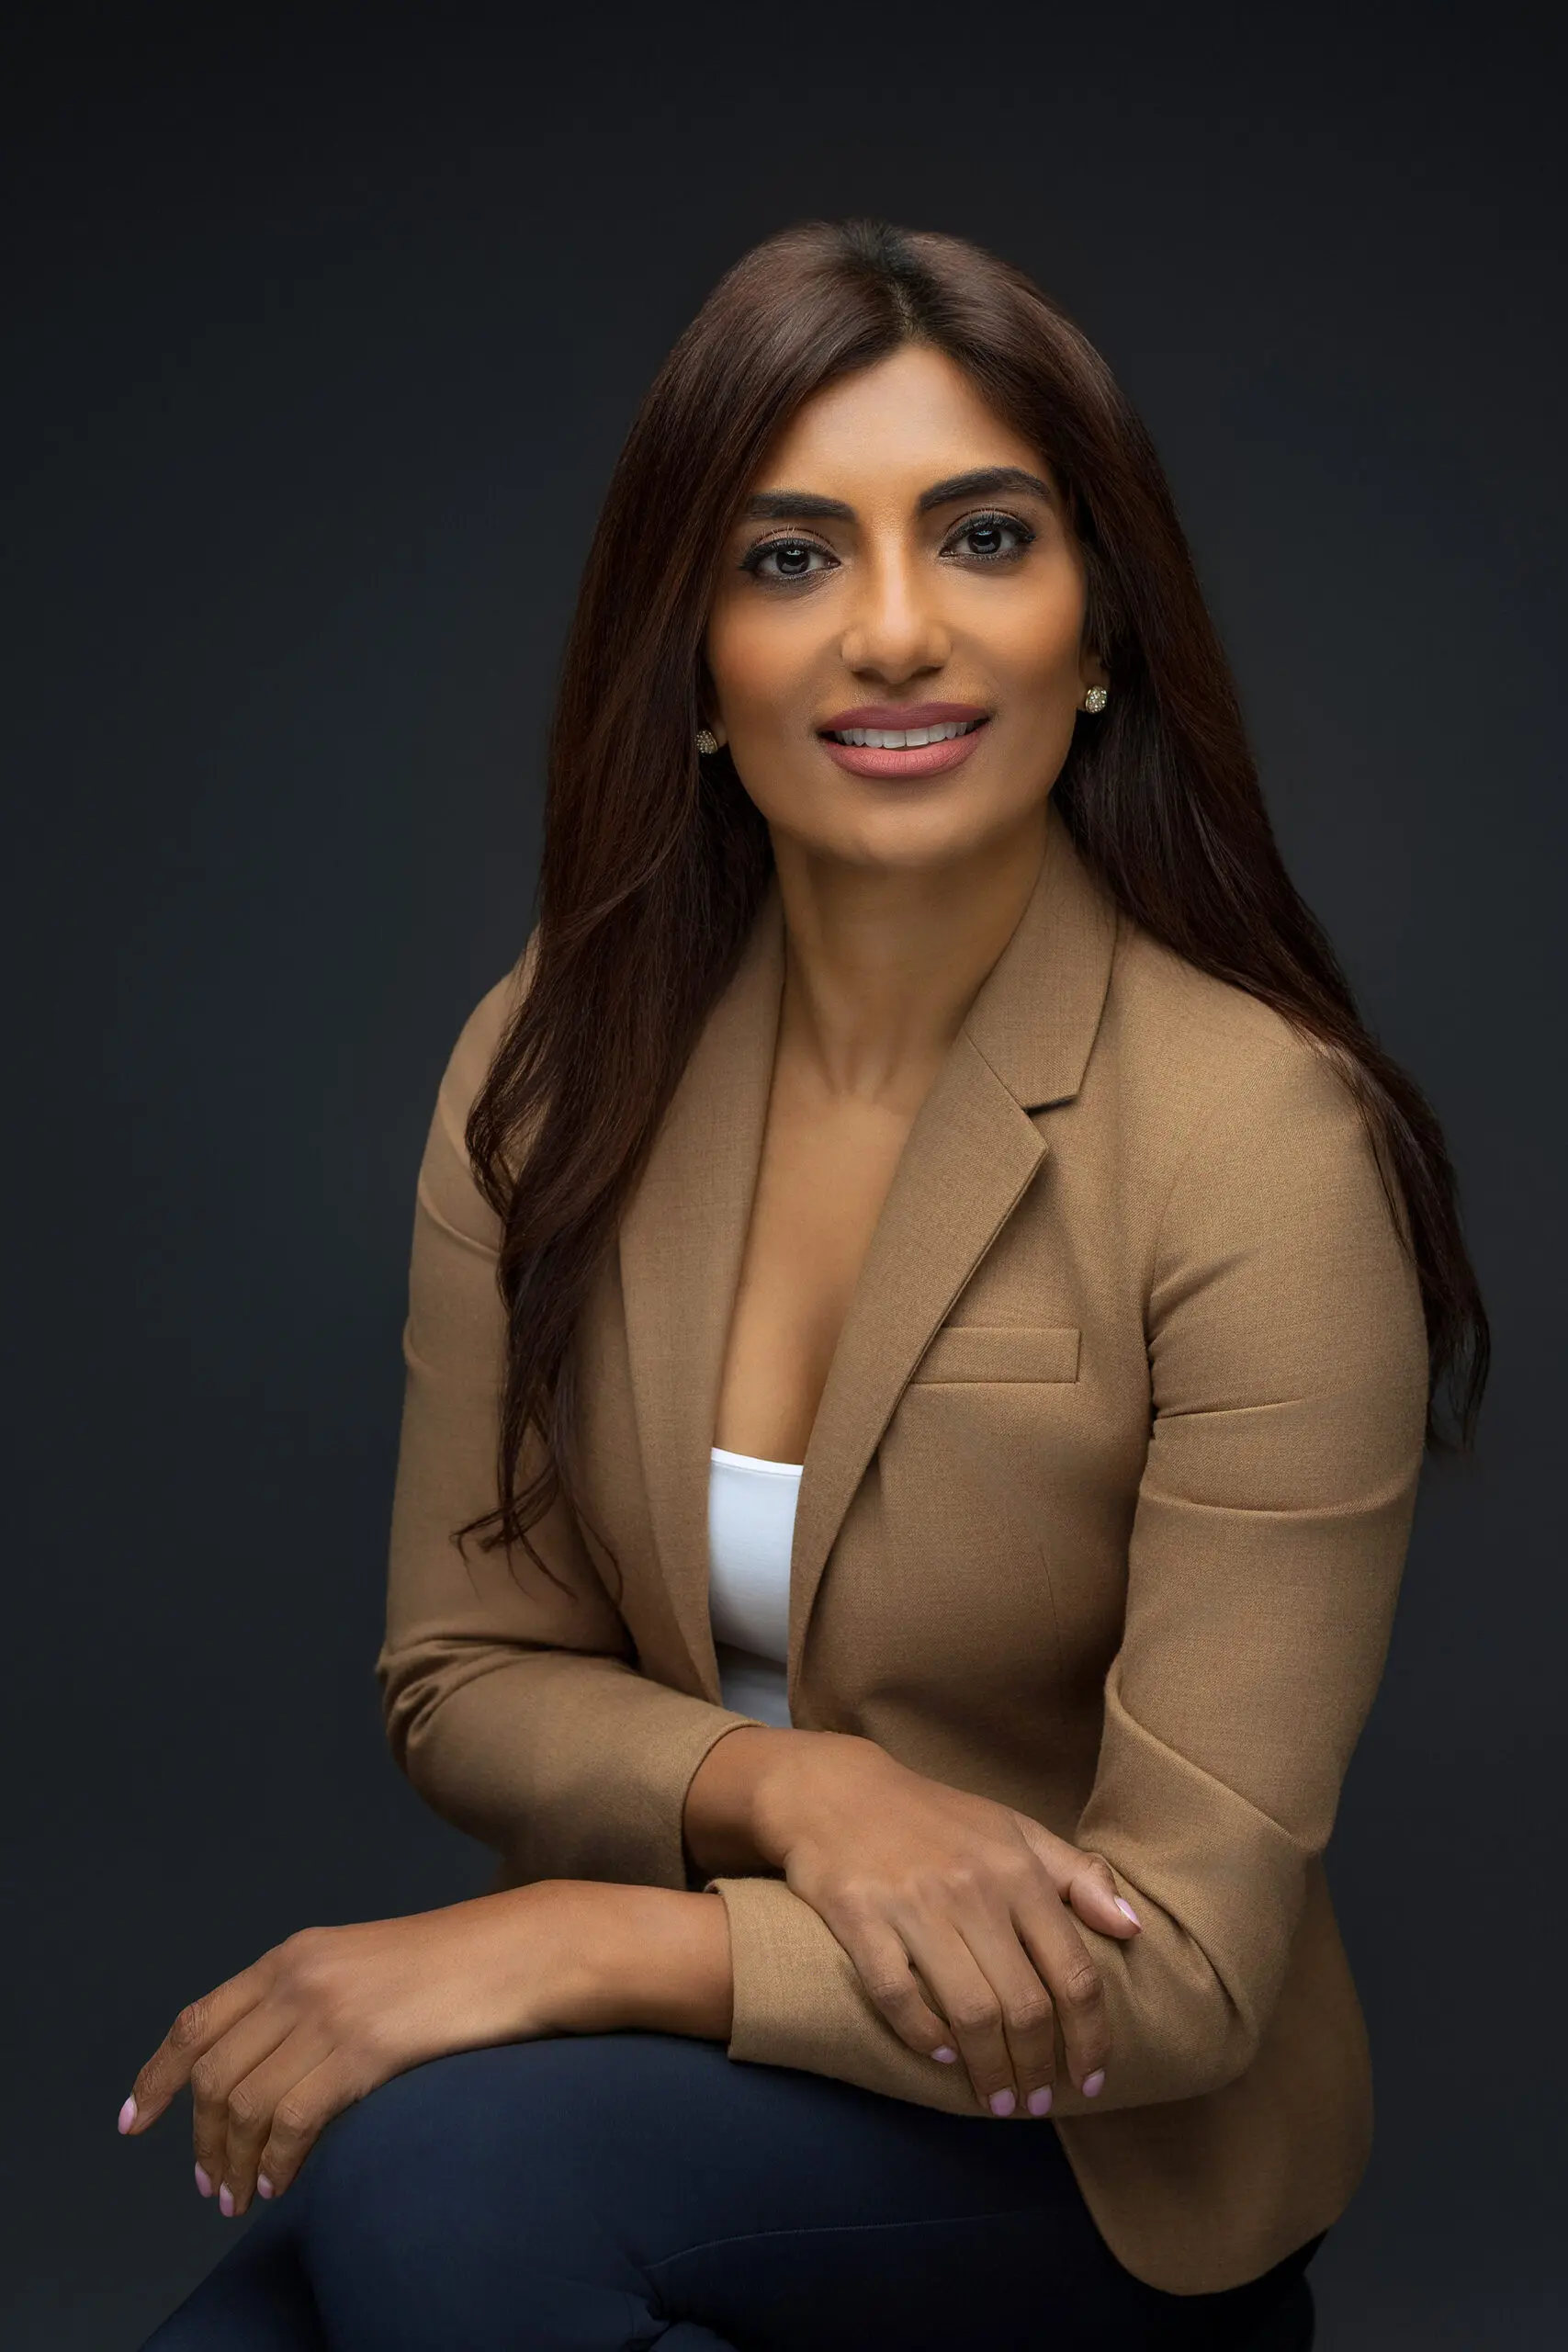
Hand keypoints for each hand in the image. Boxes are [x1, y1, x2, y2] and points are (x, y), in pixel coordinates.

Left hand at [115, 1881, 731, 2215]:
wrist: (526, 1949)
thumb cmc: (458, 1964)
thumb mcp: (366, 1966)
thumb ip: (312, 2000)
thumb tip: (270, 2066)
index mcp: (295, 1953)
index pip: (198, 2019)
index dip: (158, 2075)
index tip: (135, 2122)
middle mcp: (299, 1976)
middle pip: (213, 2071)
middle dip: (200, 2139)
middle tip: (210, 2187)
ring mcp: (330, 2011)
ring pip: (243, 2103)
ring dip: (233, 2162)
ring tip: (240, 2198)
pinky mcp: (364, 2049)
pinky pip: (291, 2120)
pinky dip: (276, 2162)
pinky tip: (283, 2183)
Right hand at [689, 1729, 1139, 2118]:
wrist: (839, 1790)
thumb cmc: (937, 1819)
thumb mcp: (1015, 1830)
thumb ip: (1078, 1877)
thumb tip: (1133, 1930)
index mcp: (1017, 1870)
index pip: (1073, 1973)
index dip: (1090, 2037)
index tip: (1090, 2079)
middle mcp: (972, 1889)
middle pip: (1025, 2005)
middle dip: (1038, 2068)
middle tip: (1035, 2103)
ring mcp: (914, 1905)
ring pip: (970, 2010)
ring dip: (989, 2069)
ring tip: (995, 2099)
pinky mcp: (860, 1916)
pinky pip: (896, 1994)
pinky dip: (922, 2034)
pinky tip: (939, 2056)